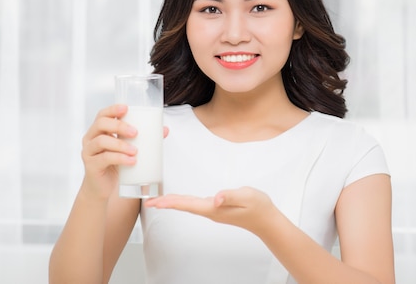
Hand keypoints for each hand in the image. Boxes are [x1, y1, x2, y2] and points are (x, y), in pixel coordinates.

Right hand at [80, 104, 168, 199]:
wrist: (103, 187)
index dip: (113, 109)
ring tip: (135, 151)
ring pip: (102, 141)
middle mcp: (91, 138)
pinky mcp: (91, 166)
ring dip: (120, 144)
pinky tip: (131, 161)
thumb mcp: (127, 149)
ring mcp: (89, 152)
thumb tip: (164, 130)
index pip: (103, 114)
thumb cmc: (115, 164)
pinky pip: (104, 158)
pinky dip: (119, 158)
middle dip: (119, 126)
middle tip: (135, 132)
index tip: (126, 108)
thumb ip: (143, 139)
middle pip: (101, 124)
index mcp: (99, 131)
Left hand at [144, 186, 278, 234]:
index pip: (188, 204)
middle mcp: (211, 211)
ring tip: (160, 200)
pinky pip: (195, 205)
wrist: (267, 220)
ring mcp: (214, 211)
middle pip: (185, 206)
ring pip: (189, 206)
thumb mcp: (246, 196)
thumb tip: (216, 198)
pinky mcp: (217, 209)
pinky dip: (184, 201)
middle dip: (167, 203)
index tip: (156, 202)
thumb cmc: (258, 207)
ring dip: (174, 202)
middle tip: (149, 201)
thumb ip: (231, 195)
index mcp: (214, 209)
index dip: (171, 202)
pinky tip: (181, 200)